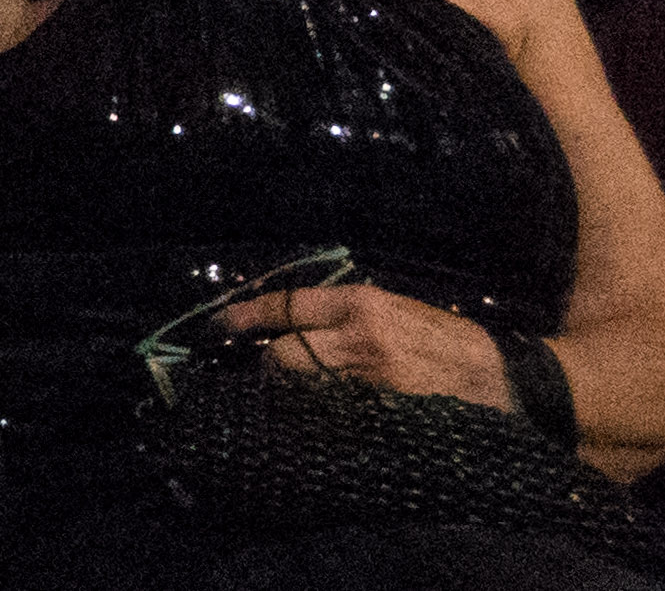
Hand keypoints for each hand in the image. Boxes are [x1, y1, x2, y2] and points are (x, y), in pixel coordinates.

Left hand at [206, 276, 532, 412]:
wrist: (512, 385)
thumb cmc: (452, 345)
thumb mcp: (401, 313)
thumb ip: (348, 318)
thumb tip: (291, 327)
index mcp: (364, 306)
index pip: (289, 306)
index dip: (248, 315)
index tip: (221, 324)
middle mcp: (361, 340)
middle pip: (285, 355)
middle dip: (270, 367)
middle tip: (268, 376)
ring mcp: (372, 383)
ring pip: (303, 392)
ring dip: (290, 399)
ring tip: (288, 405)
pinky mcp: (385, 418)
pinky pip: (332, 422)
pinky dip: (318, 424)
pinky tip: (317, 428)